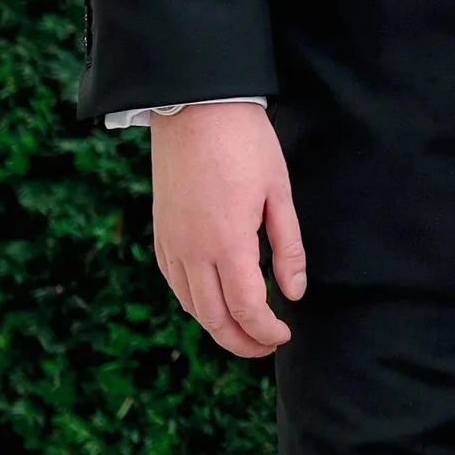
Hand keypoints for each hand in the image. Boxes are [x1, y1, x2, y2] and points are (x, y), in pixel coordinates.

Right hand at [151, 103, 305, 359]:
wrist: (195, 109)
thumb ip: (287, 247)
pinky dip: (195, 303)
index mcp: (228, 242)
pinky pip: (175, 284)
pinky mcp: (160, 235)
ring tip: (245, 330)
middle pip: (215, 319)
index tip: (284, 335)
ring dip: (218, 327)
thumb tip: (294, 293)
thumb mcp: (279, 192)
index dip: (266, 331)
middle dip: (242, 342)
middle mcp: (193, 251)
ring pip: (191, 306)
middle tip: (267, 346)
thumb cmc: (245, 144)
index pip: (247, 308)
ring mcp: (172, 245)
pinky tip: (214, 301)